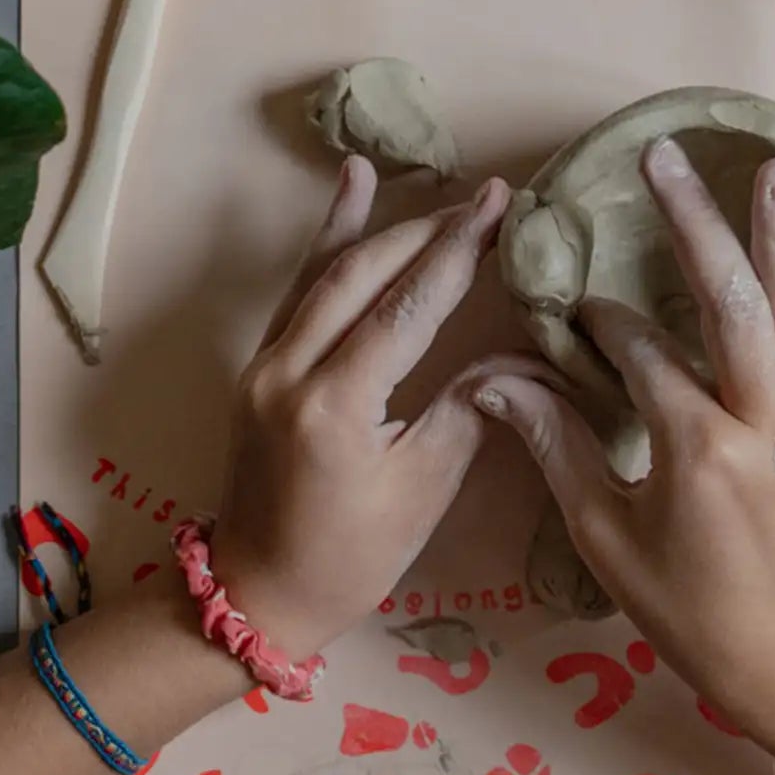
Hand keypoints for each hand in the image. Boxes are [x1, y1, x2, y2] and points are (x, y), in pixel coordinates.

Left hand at [210, 157, 526, 657]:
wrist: (257, 593)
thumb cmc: (352, 557)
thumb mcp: (424, 488)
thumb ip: (467, 408)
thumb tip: (517, 354)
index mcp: (335, 406)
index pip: (408, 306)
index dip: (459, 250)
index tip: (499, 204)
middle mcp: (288, 370)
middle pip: (364, 274)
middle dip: (430, 231)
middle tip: (486, 201)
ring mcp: (264, 363)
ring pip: (326, 271)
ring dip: (383, 223)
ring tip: (429, 182)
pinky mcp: (258, 364)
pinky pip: (300, 288)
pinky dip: (330, 238)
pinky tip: (351, 188)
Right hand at [472, 137, 774, 743]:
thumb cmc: (690, 612)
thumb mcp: (607, 538)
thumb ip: (558, 451)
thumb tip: (494, 387)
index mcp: (698, 451)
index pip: (642, 357)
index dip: (604, 325)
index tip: (578, 308)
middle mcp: (764, 424)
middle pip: (727, 304)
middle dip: (691, 225)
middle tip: (663, 159)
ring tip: (774, 168)